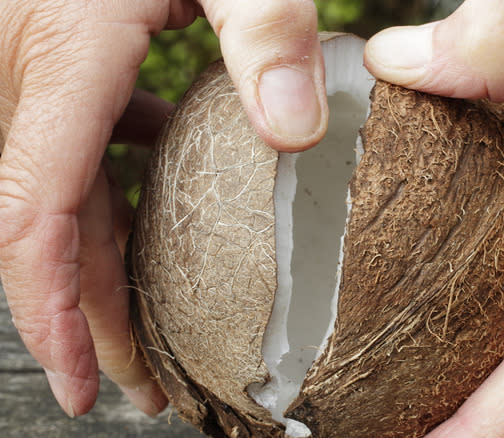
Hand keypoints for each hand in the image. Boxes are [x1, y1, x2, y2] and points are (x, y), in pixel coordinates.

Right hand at [0, 0, 326, 417]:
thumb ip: (267, 33)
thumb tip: (300, 136)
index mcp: (64, 51)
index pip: (34, 213)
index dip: (54, 310)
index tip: (85, 381)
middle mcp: (33, 65)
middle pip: (44, 223)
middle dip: (87, 314)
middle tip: (140, 388)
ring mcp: (46, 60)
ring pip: (59, 190)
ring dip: (100, 264)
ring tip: (148, 325)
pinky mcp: (70, 50)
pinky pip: (82, 141)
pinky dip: (116, 192)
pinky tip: (164, 202)